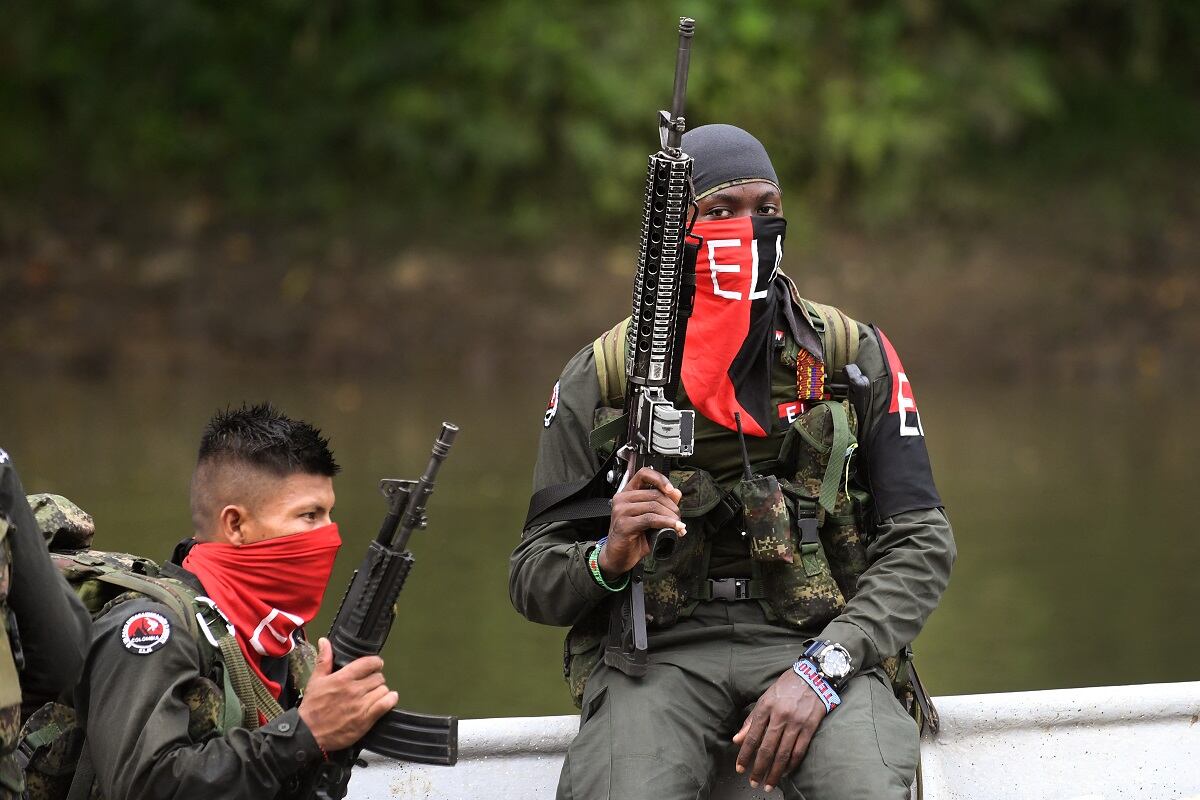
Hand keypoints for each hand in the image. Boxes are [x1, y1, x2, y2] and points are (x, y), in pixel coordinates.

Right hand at [298, 637, 397, 750]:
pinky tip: (386, 700)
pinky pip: (386, 704)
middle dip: (376, 679)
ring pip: (383, 690)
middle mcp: (354, 690)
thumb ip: (324, 660)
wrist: (308, 733)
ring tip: (374, 694)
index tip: (374, 666)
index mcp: (343, 678)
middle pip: (378, 677)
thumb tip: (324, 641)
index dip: (375, 663)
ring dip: (381, 691)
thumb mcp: (315, 680)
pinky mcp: (366, 719)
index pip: (370, 663)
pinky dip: (389, 700)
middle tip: (370, 684)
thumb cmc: (312, 707)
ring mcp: (361, 705)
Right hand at [599, 466, 684, 577]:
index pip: (643, 474)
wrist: (619, 557)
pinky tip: (674, 528)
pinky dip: (666, 523)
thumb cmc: (633, 538)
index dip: (660, 478)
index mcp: (628, 493)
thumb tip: (677, 493)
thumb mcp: (651, 519)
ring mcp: (621, 511)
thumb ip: (662, 504)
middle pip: (654, 494)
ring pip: (654, 506)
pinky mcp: (624, 524)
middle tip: (679, 518)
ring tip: (678, 526)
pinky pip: (650, 519)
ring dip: (671, 517)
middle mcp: (622, 499)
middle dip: (672, 507)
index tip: (671, 489)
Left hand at [732, 668, 827, 792]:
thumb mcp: (765, 698)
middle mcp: (780, 715)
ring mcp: (796, 722)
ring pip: (783, 753)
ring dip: (775, 772)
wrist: (813, 676)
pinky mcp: (810, 726)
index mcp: (765, 707)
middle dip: (758, 769)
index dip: (744, 755)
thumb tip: (737, 739)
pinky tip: (786, 772)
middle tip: (753, 782)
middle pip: (767, 748)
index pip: (752, 736)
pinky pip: (799, 751)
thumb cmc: (786, 687)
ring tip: (769, 784)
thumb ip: (751, 720)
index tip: (739, 769)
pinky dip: (792, 764)